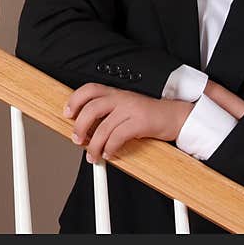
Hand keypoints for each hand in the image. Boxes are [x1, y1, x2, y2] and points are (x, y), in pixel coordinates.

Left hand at [64, 83, 192, 163]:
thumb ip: (109, 113)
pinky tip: (109, 153)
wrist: (175, 116)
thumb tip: (87, 129)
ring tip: (92, 155)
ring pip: (103, 127)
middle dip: (80, 126)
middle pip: (91, 108)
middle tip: (77, 139)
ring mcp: (131, 109)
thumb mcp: (126, 108)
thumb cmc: (149, 115)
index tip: (68, 113)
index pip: (89, 89)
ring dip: (94, 144)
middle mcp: (121, 98)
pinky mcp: (140, 122)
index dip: (74, 100)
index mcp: (116, 93)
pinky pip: (118, 136)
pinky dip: (110, 147)